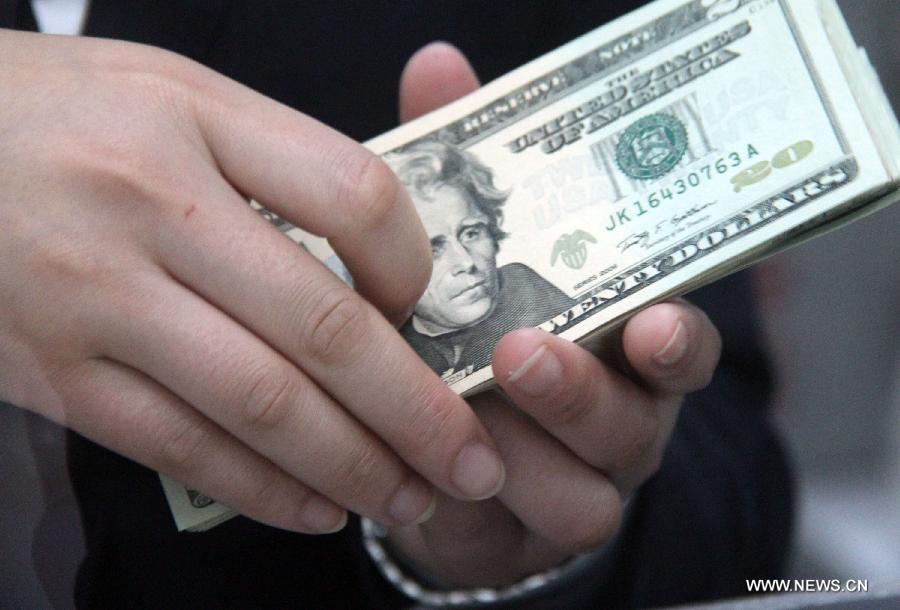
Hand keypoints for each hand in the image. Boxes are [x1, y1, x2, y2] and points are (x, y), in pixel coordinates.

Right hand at [0, 31, 506, 532]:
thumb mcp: (172, 94)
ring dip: (351, 466)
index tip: (430, 313)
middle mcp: (149, 209)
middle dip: (417, 413)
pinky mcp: (55, 375)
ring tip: (410, 499)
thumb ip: (276, 162)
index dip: (414, 268)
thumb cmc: (57, 113)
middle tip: (474, 462)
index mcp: (193, 121)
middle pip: (324, 330)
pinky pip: (177, 449)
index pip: (354, 197)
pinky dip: (260, 489)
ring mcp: (96, 300)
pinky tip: (317, 509)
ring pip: (259, 405)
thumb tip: (374, 261)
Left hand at [388, 44, 722, 586]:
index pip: (677, 344)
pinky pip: (508, 537)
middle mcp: (616, 421)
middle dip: (578, 392)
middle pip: (631, 423)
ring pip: (583, 498)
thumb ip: (462, 168)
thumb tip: (439, 68)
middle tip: (521, 352)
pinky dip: (464, 508)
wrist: (451, 441)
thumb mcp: (472, 247)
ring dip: (520, 458)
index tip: (649, 317)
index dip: (673, 336)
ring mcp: (575, 484)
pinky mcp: (519, 536)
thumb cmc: (474, 329)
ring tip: (456, 423)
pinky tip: (414, 475)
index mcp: (618, 348)